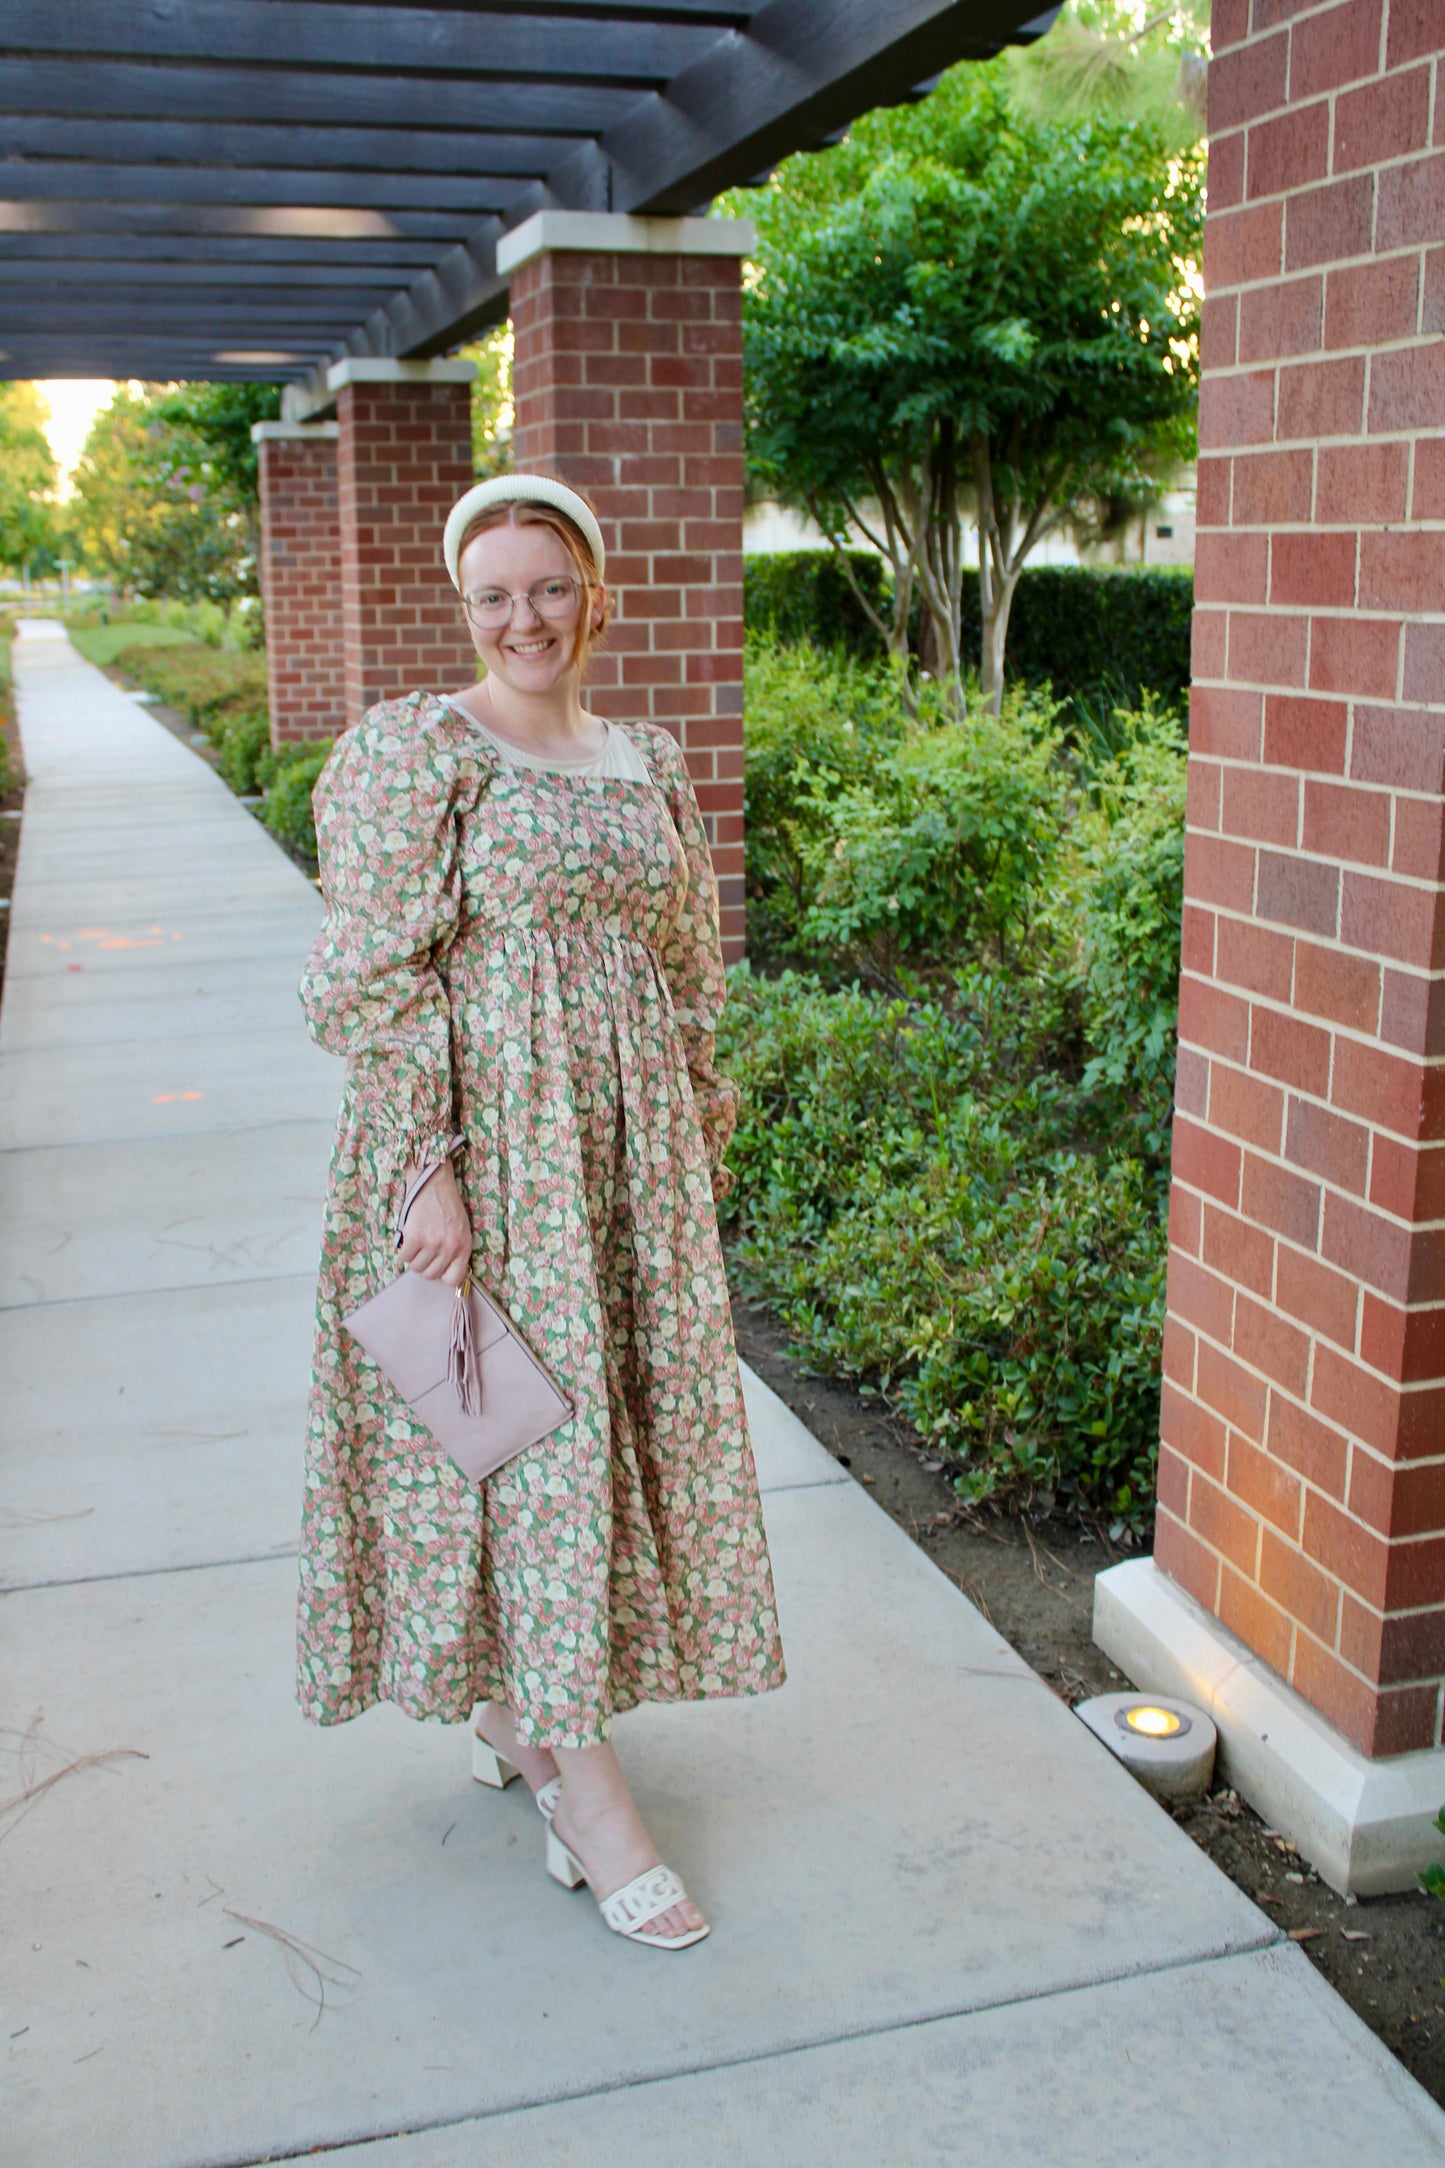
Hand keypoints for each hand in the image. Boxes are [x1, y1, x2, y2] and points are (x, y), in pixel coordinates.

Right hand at [398, 1159, 472, 1286]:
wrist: (434, 1183)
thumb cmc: (447, 1206)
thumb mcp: (462, 1229)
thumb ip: (456, 1251)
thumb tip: (446, 1273)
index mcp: (464, 1246)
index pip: (454, 1279)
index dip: (442, 1274)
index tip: (437, 1266)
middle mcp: (449, 1247)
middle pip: (430, 1275)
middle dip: (425, 1265)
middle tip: (423, 1251)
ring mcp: (432, 1243)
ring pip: (415, 1268)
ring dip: (413, 1258)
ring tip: (416, 1243)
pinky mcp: (415, 1237)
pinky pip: (403, 1257)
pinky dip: (402, 1251)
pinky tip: (408, 1238)